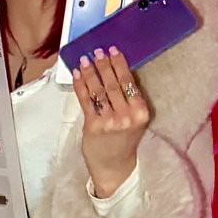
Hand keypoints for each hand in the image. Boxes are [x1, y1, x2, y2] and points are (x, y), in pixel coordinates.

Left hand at [74, 46, 150, 196]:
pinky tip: (77, 75)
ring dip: (90, 72)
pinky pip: (86, 101)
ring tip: (84, 59)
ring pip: (99, 90)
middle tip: (97, 50)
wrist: (115, 167)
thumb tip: (117, 70)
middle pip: (114, 84)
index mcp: (141, 112)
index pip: (129, 83)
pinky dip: (80, 86)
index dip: (120, 64)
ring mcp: (109, 121)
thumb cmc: (125, 140)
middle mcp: (127, 116)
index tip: (113, 50)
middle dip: (104, 65)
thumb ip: (129, 99)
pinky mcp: (93, 126)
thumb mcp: (135, 120)